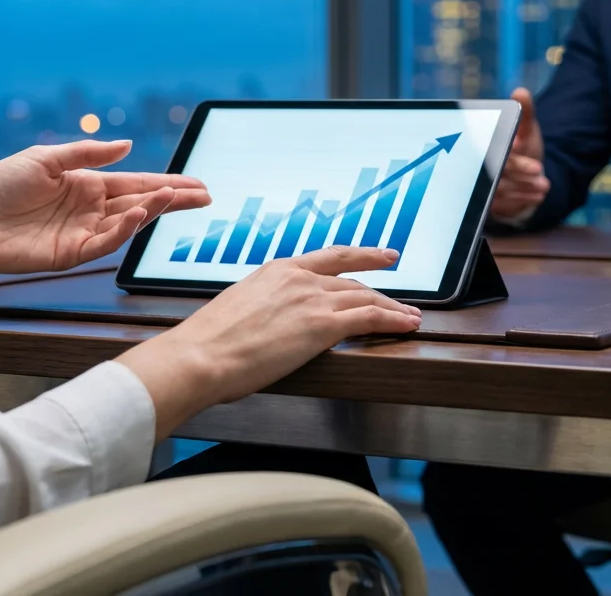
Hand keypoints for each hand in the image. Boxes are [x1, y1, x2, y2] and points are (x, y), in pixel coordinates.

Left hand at [0, 140, 210, 273]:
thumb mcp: (45, 158)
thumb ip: (88, 153)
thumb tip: (127, 145)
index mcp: (86, 184)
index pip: (136, 183)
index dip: (167, 182)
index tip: (196, 182)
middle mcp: (90, 209)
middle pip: (142, 203)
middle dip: (174, 199)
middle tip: (205, 195)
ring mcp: (83, 233)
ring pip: (129, 222)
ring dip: (153, 210)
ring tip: (175, 196)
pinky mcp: (71, 254)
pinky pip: (106, 242)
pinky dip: (125, 229)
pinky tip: (139, 213)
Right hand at [116, 246, 421, 437]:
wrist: (200, 356)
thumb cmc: (207, 344)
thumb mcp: (237, 310)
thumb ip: (261, 309)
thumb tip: (266, 324)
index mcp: (276, 271)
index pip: (328, 259)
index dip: (359, 255)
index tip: (378, 254)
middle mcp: (298, 278)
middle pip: (352, 279)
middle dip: (379, 285)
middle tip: (399, 290)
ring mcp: (313, 299)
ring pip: (366, 297)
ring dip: (392, 307)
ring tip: (410, 316)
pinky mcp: (323, 325)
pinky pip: (371, 317)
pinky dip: (394, 319)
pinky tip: (408, 324)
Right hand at [491, 87, 549, 218]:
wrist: (523, 175)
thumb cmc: (522, 148)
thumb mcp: (526, 130)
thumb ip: (525, 113)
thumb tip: (521, 92)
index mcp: (484, 143)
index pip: (492, 147)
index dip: (508, 152)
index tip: (525, 150)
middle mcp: (478, 164)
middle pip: (494, 170)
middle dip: (518, 171)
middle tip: (539, 170)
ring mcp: (480, 184)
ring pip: (498, 189)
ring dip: (523, 187)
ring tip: (544, 185)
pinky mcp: (486, 202)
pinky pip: (501, 204)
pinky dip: (521, 200)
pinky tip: (538, 196)